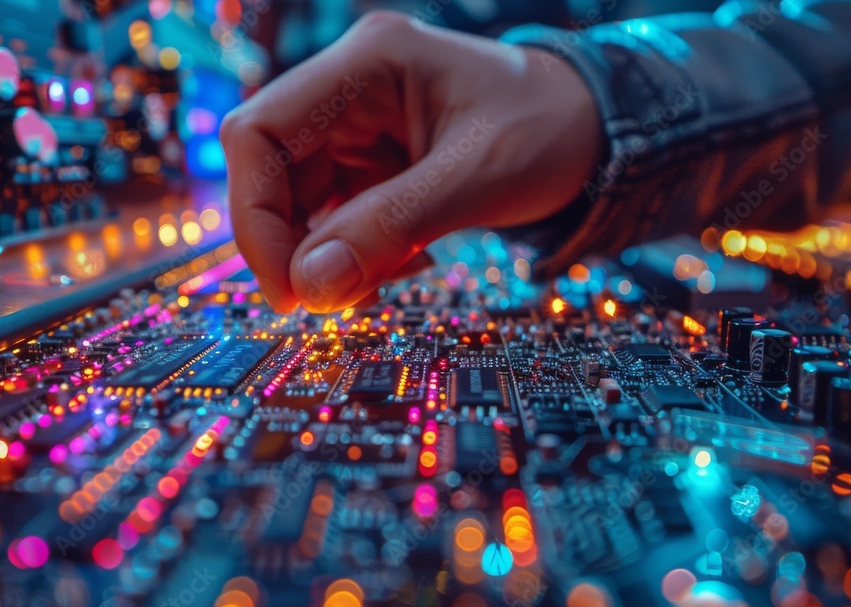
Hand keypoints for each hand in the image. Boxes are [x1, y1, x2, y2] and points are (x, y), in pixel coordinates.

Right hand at [220, 11, 602, 312]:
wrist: (595, 129)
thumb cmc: (551, 129)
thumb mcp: (478, 179)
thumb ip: (391, 228)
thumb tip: (310, 287)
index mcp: (368, 63)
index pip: (258, 134)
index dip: (255, 216)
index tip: (288, 288)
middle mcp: (349, 88)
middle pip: (269, 172)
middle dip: (295, 245)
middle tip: (334, 300)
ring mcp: (357, 125)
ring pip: (299, 201)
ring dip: (328, 254)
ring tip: (391, 272)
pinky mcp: (372, 161)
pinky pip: (335, 215)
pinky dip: (355, 251)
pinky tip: (404, 259)